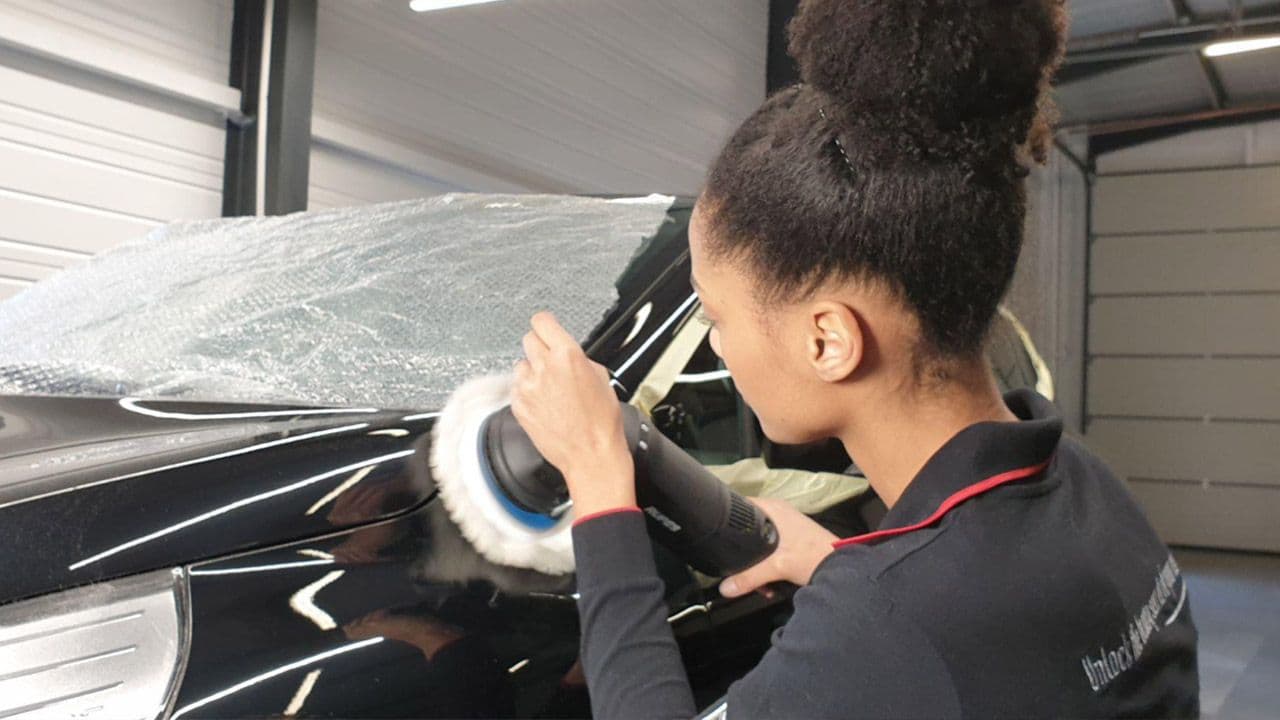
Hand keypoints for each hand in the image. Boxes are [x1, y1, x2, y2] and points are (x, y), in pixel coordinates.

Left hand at [510, 312, 636, 516]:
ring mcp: (528, 387)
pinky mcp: (519, 406)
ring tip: (550, 389)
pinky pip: (518, 388)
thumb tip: (569, 354)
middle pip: (529, 339)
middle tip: (552, 361)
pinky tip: (545, 405)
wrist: (591, 455)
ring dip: (533, 372)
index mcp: (567, 355)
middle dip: (540, 347)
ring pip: (521, 365)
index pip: (542, 321)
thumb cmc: (601, 423)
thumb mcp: (601, 378)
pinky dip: (528, 393)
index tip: (548, 329)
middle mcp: (544, 367)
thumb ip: (579, 359)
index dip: (546, 325)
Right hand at [719, 497, 836, 597]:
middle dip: (744, 553)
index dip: (728, 520)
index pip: (741, 506)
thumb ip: (749, 577)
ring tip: (760, 582)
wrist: (843, 568)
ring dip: (758, 564)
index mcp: (773, 508)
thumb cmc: (814, 556)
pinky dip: (769, 565)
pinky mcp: (794, 540)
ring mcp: (788, 526)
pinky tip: (771, 582)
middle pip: (749, 529)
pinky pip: (772, 550)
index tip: (719, 535)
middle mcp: (780, 513)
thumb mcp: (777, 566)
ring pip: (761, 543)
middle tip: (741, 569)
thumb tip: (726, 587)